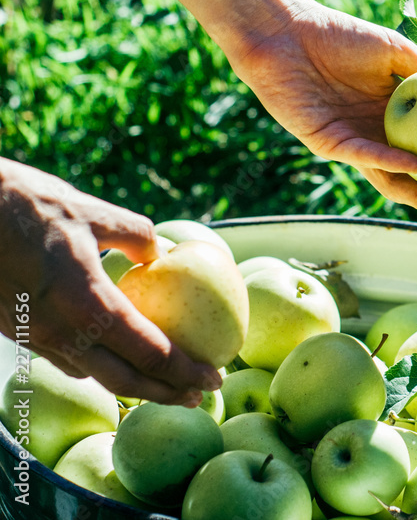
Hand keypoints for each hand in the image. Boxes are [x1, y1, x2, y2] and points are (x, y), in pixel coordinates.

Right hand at [0, 159, 220, 405]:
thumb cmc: (23, 203)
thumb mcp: (90, 211)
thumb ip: (133, 234)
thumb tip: (159, 252)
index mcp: (86, 303)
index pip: (149, 352)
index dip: (185, 371)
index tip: (214, 376)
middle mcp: (60, 331)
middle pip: (124, 380)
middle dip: (166, 393)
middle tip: (200, 395)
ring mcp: (34, 336)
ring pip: (93, 375)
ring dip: (132, 384)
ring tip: (164, 383)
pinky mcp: (18, 332)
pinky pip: (66, 360)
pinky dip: (98, 366)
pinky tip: (114, 355)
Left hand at [228, 1, 416, 216]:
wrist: (287, 32)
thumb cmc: (338, 34)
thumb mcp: (393, 49)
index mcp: (390, 113)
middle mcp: (374, 133)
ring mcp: (350, 142)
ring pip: (391, 178)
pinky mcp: (325, 143)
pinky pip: (363, 155)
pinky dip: (389, 160)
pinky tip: (414, 164)